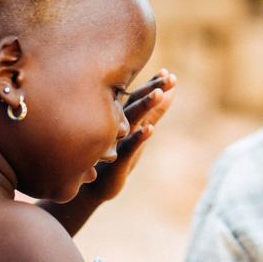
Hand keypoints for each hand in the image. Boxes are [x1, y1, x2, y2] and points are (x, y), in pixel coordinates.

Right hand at [77, 70, 175, 203]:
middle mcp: (118, 125)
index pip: (138, 97)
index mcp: (123, 118)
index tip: (167, 73)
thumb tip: (169, 91)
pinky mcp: (118, 160)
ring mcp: (117, 141)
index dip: (152, 85)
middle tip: (169, 77)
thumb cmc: (117, 155)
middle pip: (136, 102)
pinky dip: (138, 137)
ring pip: (131, 120)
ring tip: (159, 93)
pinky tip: (149, 129)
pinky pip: (128, 147)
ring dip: (145, 106)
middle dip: (153, 89)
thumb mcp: (140, 131)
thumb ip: (154, 112)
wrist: (93, 189)